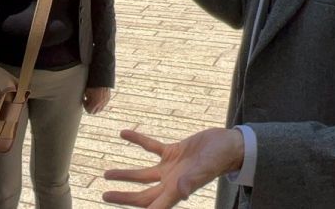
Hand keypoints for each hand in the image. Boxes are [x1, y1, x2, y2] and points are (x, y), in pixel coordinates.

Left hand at [83, 87, 110, 113]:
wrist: (102, 79)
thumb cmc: (93, 85)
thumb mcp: (87, 93)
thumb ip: (87, 99)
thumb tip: (85, 101)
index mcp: (95, 103)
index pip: (89, 111)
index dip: (85, 106)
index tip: (84, 100)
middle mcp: (101, 104)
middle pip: (94, 112)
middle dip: (90, 107)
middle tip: (87, 101)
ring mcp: (106, 102)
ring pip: (100, 109)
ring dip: (95, 106)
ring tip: (92, 98)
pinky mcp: (108, 99)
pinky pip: (103, 104)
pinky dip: (99, 103)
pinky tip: (97, 96)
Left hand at [103, 128, 244, 207]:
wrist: (230, 144)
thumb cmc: (220, 158)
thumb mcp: (205, 168)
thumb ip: (192, 180)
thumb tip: (181, 193)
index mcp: (176, 190)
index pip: (153, 207)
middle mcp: (171, 182)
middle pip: (143, 195)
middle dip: (124, 196)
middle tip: (104, 195)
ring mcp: (171, 168)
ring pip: (143, 174)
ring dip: (125, 174)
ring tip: (106, 174)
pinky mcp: (173, 152)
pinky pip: (151, 147)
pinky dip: (138, 140)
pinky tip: (123, 133)